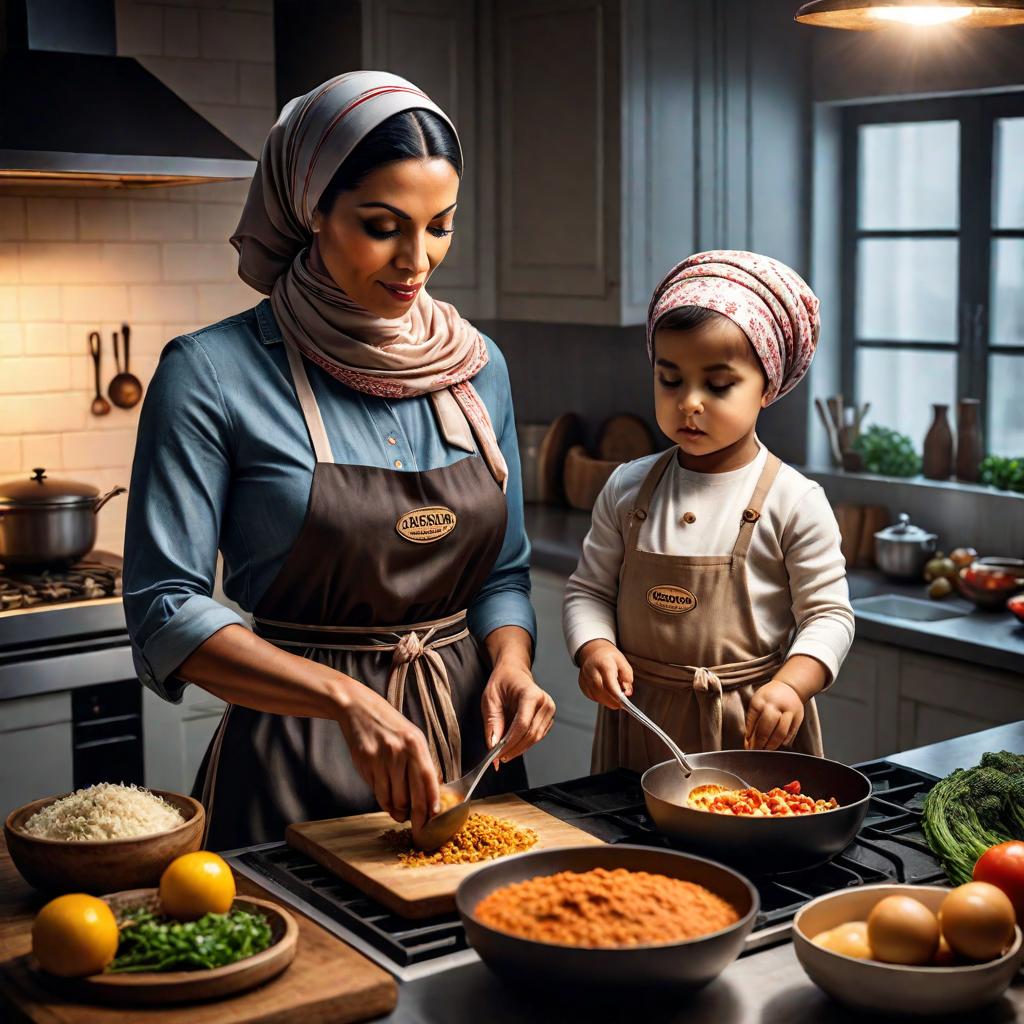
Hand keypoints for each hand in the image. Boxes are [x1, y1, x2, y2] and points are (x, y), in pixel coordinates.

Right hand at [334, 681, 439, 831]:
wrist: (359, 710)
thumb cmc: (390, 726)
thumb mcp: (412, 737)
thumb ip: (421, 762)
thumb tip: (431, 793)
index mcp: (416, 744)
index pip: (428, 779)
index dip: (432, 802)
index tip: (435, 818)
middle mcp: (400, 751)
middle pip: (412, 794)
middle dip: (417, 816)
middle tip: (418, 827)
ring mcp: (381, 758)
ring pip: (393, 798)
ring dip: (398, 811)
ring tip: (401, 813)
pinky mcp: (365, 763)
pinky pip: (378, 792)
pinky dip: (384, 802)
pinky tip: (388, 802)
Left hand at [481, 664, 555, 764]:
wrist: (513, 672)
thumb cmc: (502, 681)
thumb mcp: (490, 699)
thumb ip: (492, 722)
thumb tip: (493, 745)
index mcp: (531, 694)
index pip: (523, 724)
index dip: (510, 742)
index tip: (497, 753)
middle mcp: (544, 702)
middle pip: (531, 734)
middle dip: (514, 749)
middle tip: (498, 757)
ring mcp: (549, 710)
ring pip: (535, 738)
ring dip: (519, 748)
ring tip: (503, 752)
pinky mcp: (548, 718)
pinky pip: (537, 736)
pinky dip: (524, 744)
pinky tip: (512, 745)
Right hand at [577, 639, 633, 709]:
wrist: (593, 652)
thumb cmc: (609, 657)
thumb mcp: (623, 662)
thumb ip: (627, 677)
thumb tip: (627, 692)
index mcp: (604, 663)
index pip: (609, 683)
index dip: (617, 695)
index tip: (624, 702)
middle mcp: (591, 670)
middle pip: (601, 691)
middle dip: (612, 700)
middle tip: (621, 703)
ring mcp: (585, 678)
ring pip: (596, 696)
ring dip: (607, 701)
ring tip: (615, 699)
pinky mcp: (582, 684)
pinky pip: (592, 696)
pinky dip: (600, 699)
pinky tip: (606, 695)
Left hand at [745, 679, 803, 750]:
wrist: (790, 686)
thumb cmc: (770, 696)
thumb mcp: (758, 701)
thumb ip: (753, 718)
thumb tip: (748, 740)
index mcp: (761, 699)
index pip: (753, 719)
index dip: (750, 733)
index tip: (747, 743)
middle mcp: (775, 704)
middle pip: (766, 726)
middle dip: (760, 741)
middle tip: (755, 750)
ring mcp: (788, 710)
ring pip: (780, 731)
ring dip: (772, 744)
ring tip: (766, 750)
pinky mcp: (798, 717)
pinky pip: (791, 732)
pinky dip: (784, 741)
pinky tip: (778, 744)